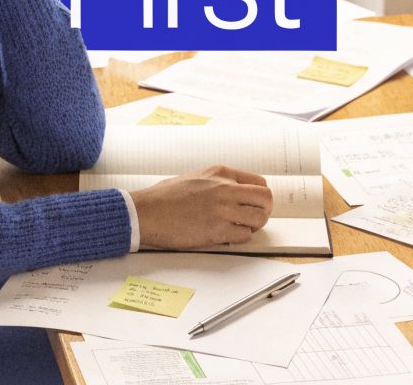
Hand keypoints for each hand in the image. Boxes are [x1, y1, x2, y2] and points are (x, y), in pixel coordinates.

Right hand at [129, 166, 273, 249]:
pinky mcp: (217, 230)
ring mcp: (222, 209)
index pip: (259, 183)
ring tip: (240, 228)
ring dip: (253, 226)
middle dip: (264, 211)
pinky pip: (244, 236)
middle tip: (253, 219)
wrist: (147, 212)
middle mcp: (225, 188)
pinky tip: (227, 236)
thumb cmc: (165, 197)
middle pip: (265, 199)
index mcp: (220, 173)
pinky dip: (239, 238)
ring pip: (259, 219)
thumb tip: (236, 192)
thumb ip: (218, 182)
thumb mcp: (196, 177)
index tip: (255, 205)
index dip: (260, 197)